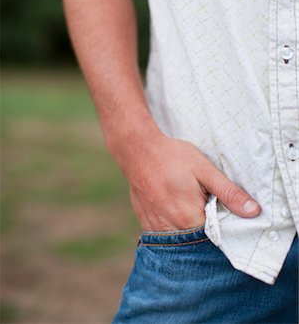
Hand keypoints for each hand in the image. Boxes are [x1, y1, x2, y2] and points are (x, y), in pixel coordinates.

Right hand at [111, 131, 261, 231]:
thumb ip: (228, 192)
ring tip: (191, 206)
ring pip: (181, 240)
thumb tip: (253, 212)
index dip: (226, 230)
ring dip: (190, 230)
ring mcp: (156, 228)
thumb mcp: (205, 169)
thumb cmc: (172, 157)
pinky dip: (175, 227)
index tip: (228, 215)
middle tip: (207, 205)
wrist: (137, 149)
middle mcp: (171, 229)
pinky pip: (165, 235)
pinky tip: (176, 208)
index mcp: (189, 219)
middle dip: (208, 230)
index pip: (217, 239)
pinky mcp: (146, 222)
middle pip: (198, 242)